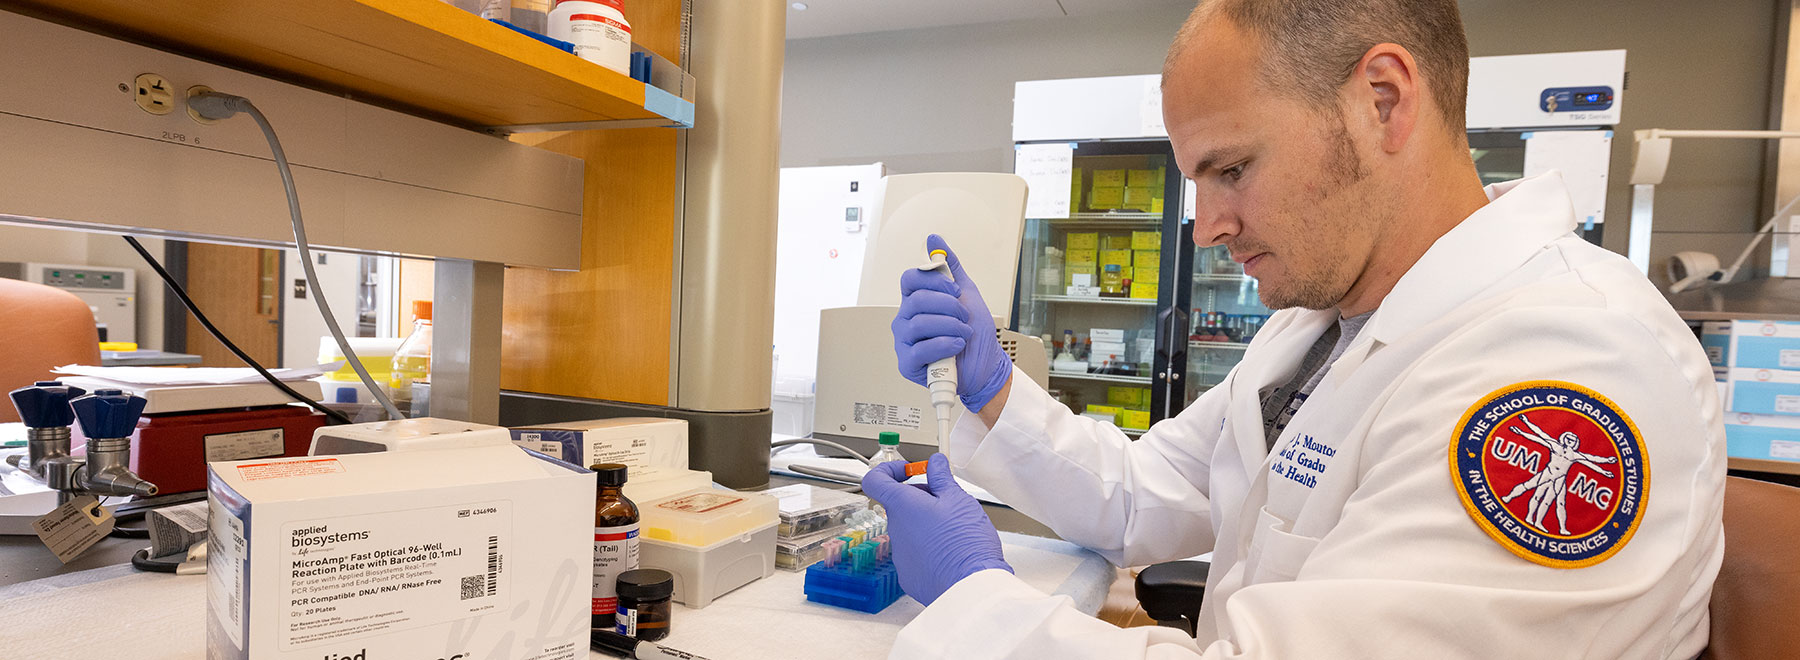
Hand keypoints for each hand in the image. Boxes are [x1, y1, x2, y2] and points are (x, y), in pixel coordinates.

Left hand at [861, 454, 1010, 605]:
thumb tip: (935, 463)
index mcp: (903, 506)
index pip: (875, 480)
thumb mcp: (958, 499)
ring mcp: (900, 555)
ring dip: (926, 524)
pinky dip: (929, 548)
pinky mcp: (909, 575)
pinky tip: (951, 551)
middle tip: (948, 502)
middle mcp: (895, 530)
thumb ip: (941, 478)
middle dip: (921, 498)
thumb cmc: (965, 542)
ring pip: (910, 530)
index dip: (889, 470)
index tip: (908, 471)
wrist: (970, 585)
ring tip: (955, 530)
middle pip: (900, 505)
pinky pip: (916, 554)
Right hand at [891, 234, 1013, 411]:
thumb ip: (949, 266)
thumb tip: (934, 239)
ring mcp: (905, 341)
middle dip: (948, 306)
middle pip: (916, 299)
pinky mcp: (908, 363)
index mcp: (917, 301)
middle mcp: (907, 319)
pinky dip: (944, 345)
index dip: (934, 281)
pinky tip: (956, 346)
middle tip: (964, 315)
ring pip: (919, 323)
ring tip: (963, 333)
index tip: (954, 290)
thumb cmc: (975, 334)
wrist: (986, 365)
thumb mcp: (967, 293)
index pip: (910, 279)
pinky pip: (921, 349)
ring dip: (950, 326)